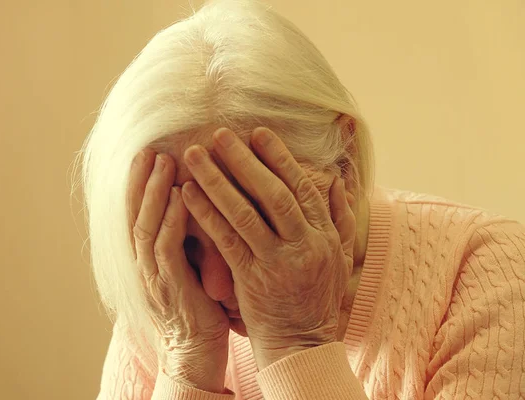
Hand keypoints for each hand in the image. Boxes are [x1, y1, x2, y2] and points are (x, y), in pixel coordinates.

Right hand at [127, 149, 229, 391]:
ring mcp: (154, 277)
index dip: (138, 185)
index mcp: (146, 261)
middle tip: (149, 148)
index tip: (146, 156)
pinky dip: (172, 219)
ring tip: (164, 161)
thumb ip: (183, 243)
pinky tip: (182, 195)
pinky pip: (167, 248)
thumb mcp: (185, 271)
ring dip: (154, 192)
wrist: (194, 354)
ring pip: (147, 226)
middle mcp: (143, 266)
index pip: (136, 215)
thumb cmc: (197, 309)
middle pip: (135, 214)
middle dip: (141, 180)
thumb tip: (194, 208)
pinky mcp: (171, 288)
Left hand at [181, 127, 355, 369]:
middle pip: (273, 193)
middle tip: (220, 134)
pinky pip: (227, 240)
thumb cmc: (316, 299)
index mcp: (324, 235)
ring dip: (218, 180)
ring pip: (246, 212)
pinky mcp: (253, 279)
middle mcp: (304, 244)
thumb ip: (340, 218)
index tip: (258, 133)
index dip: (280, 157)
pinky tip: (188, 193)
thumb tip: (340, 180)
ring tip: (195, 155)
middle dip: (245, 160)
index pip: (302, 187)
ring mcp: (278, 262)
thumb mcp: (338, 258)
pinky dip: (207, 213)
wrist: (302, 345)